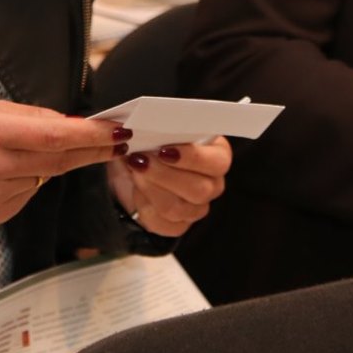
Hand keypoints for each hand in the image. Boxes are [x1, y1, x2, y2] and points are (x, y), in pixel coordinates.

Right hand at [0, 101, 124, 224]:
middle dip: (94, 149)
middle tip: (121, 140)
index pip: (55, 136)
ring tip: (31, 150)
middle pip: (60, 160)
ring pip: (47, 177)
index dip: (92, 135)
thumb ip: (34, 117)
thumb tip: (76, 124)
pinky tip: (9, 172)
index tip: (119, 131)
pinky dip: (32, 180)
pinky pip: (30, 194)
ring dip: (55, 163)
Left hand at [108, 136, 230, 236]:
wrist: (137, 165)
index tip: (164, 150)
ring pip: (176, 208)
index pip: (217, 163)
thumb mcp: (161, 128)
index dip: (192, 158)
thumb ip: (164, 127)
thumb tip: (152, 127)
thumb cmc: (155, 141)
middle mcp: (213, 184)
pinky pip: (163, 225)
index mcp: (219, 156)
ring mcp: (198, 208)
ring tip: (134, 170)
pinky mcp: (179, 225)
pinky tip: (137, 190)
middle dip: (164, 175)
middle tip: (140, 159)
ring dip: (150, 188)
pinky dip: (145, 207)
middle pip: (199, 190)